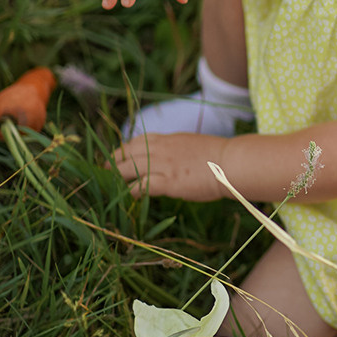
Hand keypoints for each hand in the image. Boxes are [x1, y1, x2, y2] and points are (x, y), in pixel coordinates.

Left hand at [110, 133, 228, 200]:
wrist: (232, 163)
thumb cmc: (220, 157)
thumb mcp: (193, 146)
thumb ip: (178, 150)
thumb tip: (172, 161)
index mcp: (169, 139)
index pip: (137, 140)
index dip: (124, 149)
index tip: (118, 156)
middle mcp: (161, 149)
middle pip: (127, 152)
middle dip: (113, 162)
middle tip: (105, 171)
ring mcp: (163, 165)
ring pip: (128, 168)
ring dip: (116, 176)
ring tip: (110, 185)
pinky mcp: (168, 182)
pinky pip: (141, 186)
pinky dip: (131, 191)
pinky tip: (128, 197)